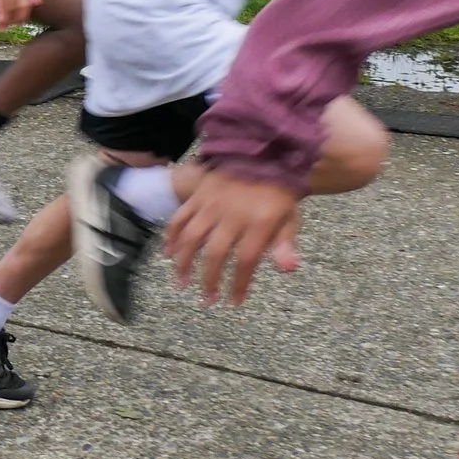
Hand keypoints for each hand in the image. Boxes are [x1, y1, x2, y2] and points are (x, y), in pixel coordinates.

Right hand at [164, 170, 303, 307]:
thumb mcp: (290, 218)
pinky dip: (171, 236)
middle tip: (207, 300)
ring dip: (184, 263)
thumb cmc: (278, 193)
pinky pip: (180, 217)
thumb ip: (286, 244)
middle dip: (209, 280)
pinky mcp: (199, 195)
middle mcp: (232, 215)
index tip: (233, 302)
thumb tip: (288, 269)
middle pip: (215, 253)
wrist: (262, 156)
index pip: (246, 260)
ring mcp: (212, 204)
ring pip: (192, 237)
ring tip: (182, 283)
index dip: (238, 284)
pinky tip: (168, 253)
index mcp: (259, 223)